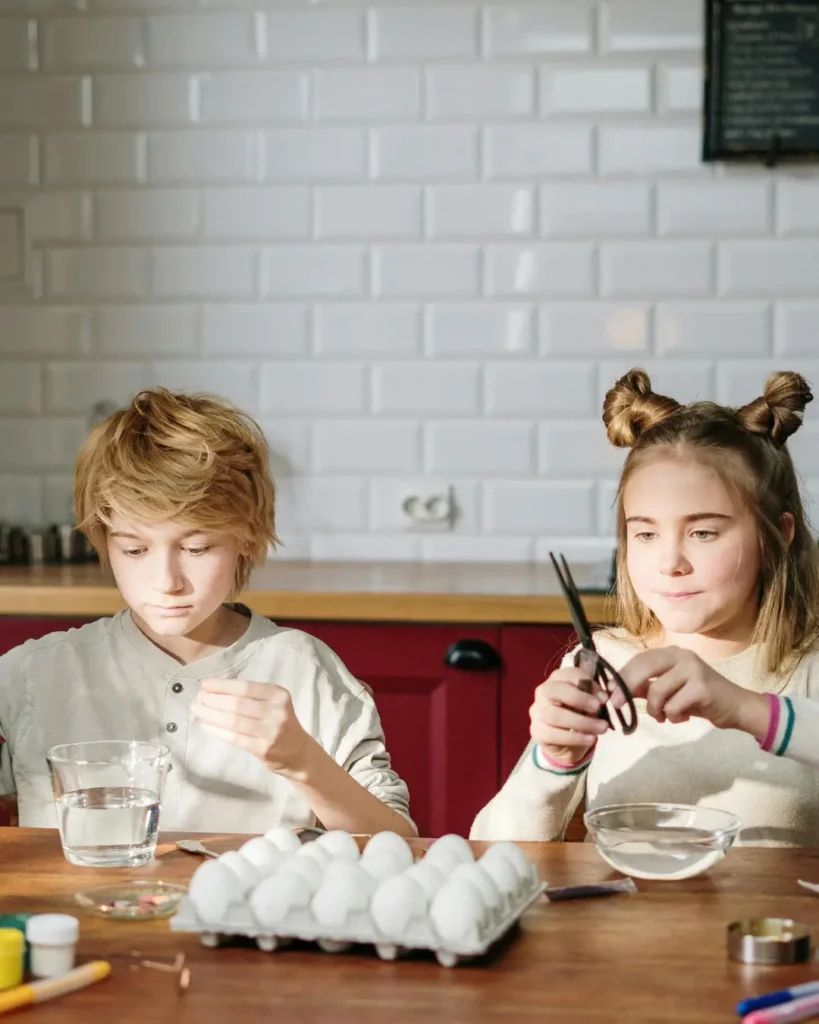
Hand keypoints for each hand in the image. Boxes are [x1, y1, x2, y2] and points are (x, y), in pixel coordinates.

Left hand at [193, 679, 312, 773]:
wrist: (299, 753)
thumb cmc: (280, 723)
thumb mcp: (273, 703)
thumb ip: (251, 695)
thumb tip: (217, 687)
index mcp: (278, 695)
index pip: (246, 687)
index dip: (222, 686)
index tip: (205, 685)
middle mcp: (277, 712)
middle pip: (237, 704)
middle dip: (214, 700)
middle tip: (198, 699)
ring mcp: (270, 732)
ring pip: (233, 721)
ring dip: (211, 715)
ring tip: (198, 710)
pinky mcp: (263, 749)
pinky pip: (234, 738)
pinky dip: (217, 731)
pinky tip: (206, 726)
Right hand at [530, 663, 608, 764]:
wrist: (567, 743)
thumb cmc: (580, 715)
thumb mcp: (591, 703)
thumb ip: (597, 697)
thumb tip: (604, 697)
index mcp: (557, 680)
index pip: (568, 674)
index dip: (587, 683)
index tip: (604, 697)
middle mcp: (543, 693)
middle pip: (554, 690)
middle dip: (579, 698)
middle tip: (598, 709)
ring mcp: (537, 712)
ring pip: (553, 715)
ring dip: (581, 722)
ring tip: (601, 728)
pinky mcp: (537, 732)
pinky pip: (553, 735)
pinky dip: (575, 737)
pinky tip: (590, 738)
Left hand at [618, 646, 766, 732]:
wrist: (736, 707)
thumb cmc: (699, 698)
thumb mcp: (670, 689)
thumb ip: (646, 686)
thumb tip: (616, 690)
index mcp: (672, 653)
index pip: (639, 660)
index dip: (621, 676)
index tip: (608, 692)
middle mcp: (682, 655)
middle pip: (643, 668)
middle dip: (626, 689)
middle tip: (616, 706)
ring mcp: (693, 669)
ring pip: (657, 692)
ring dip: (656, 711)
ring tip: (665, 716)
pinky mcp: (701, 687)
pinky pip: (673, 706)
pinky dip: (673, 717)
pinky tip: (683, 717)